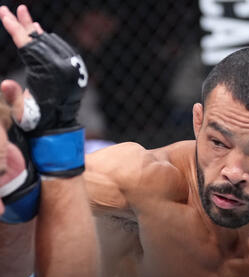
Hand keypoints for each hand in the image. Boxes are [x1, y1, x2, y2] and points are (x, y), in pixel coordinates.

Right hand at [0, 5, 86, 176]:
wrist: (59, 126)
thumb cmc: (38, 121)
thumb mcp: (22, 112)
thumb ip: (13, 97)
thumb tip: (5, 83)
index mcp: (47, 72)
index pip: (27, 44)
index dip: (13, 27)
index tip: (3, 12)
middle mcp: (61, 67)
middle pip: (40, 39)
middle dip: (25, 24)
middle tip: (16, 9)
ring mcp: (70, 68)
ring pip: (52, 43)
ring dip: (38, 33)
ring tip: (28, 21)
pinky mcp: (74, 71)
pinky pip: (60, 51)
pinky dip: (50, 42)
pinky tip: (42, 37)